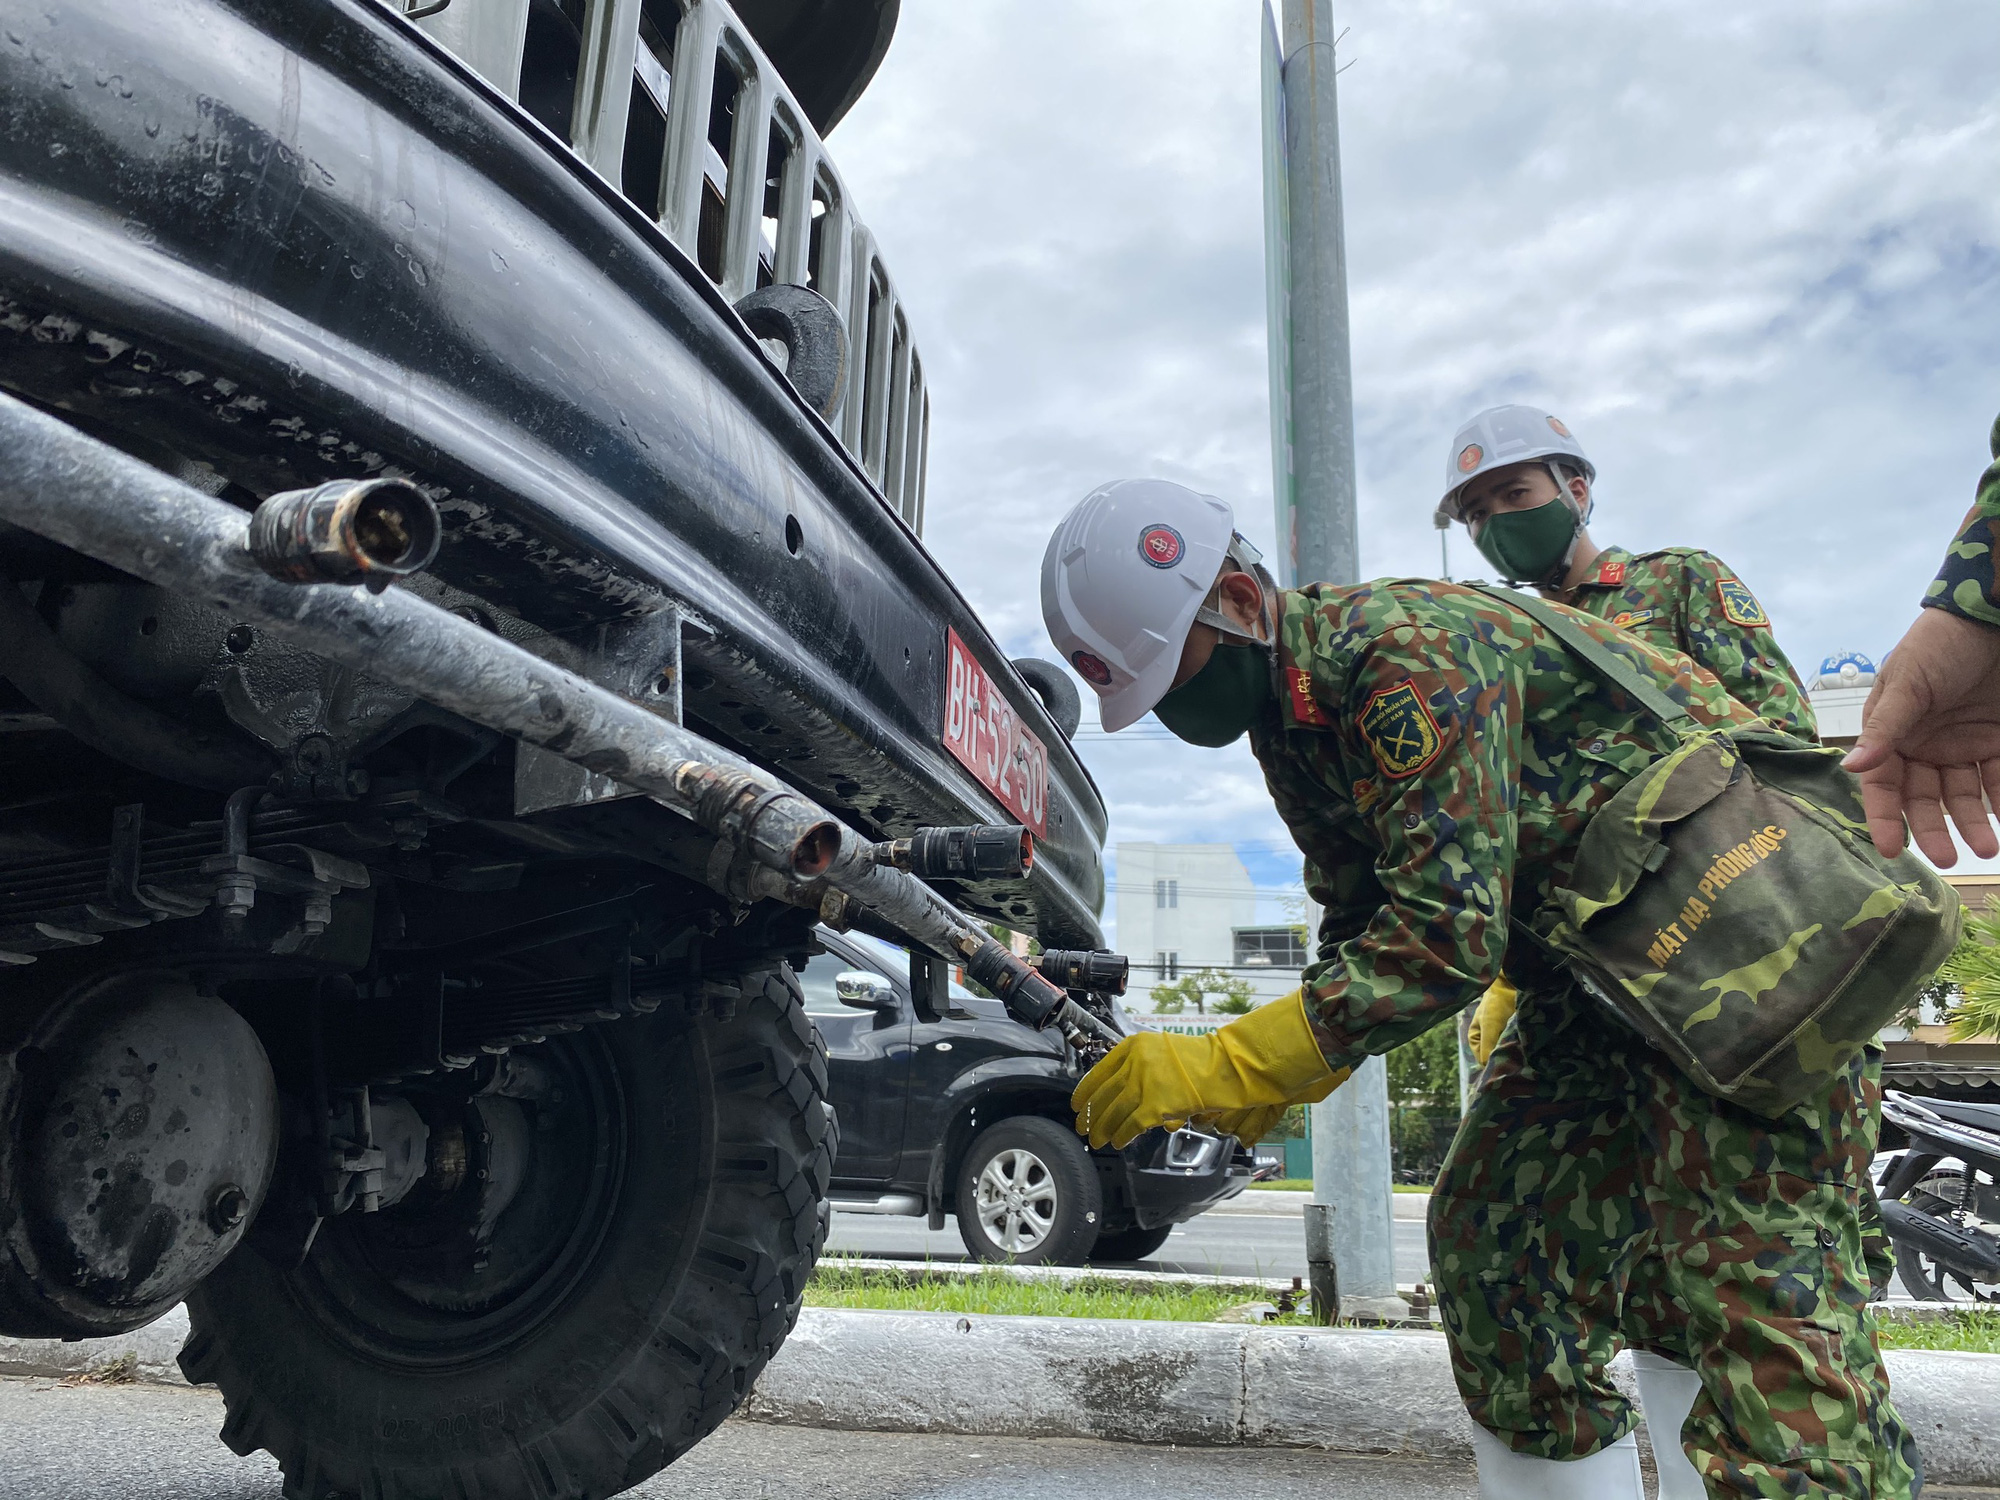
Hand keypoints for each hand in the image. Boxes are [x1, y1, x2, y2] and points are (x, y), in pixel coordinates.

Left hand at [1071, 993, 1334, 1149]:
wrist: (1225, 1067)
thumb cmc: (1199, 1061)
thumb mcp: (1162, 1052)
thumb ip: (1139, 1067)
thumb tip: (1120, 1093)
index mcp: (1134, 1045)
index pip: (1099, 1071)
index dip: (1085, 1091)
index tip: (1077, 1104)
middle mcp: (1135, 1062)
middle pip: (1104, 1094)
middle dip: (1090, 1115)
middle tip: (1083, 1127)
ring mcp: (1145, 1083)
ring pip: (1114, 1111)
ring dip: (1102, 1128)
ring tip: (1097, 1140)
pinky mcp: (1156, 1104)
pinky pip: (1131, 1125)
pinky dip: (1122, 1135)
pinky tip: (1118, 1142)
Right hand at [1466, 978, 1516, 1065]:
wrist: (1512, 986)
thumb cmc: (1496, 1004)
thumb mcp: (1489, 1025)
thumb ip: (1487, 1044)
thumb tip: (1487, 1066)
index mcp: (1476, 1039)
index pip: (1483, 1060)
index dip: (1492, 1063)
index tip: (1506, 1063)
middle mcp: (1487, 1040)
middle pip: (1494, 1057)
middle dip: (1504, 1059)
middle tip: (1516, 1060)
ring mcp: (1500, 1037)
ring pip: (1505, 1053)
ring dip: (1512, 1054)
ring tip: (1522, 1053)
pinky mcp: (1512, 1034)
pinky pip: (1514, 1047)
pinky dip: (1519, 1048)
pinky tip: (1526, 1047)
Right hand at [1843, 607, 1999, 864]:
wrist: (1993, 616)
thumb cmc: (1940, 646)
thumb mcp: (1908, 684)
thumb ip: (1885, 729)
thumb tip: (1851, 770)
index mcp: (1893, 733)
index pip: (1884, 785)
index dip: (1885, 817)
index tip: (1891, 850)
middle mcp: (1925, 746)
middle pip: (1926, 798)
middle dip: (1934, 830)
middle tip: (1947, 859)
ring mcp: (1964, 745)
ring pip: (1966, 796)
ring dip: (1974, 823)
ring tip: (1988, 848)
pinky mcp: (1998, 741)